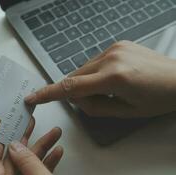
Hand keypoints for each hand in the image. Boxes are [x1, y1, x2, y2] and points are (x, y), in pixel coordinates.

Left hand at [0, 118, 76, 174]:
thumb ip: (29, 163)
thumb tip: (16, 146)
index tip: (2, 126)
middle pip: (12, 161)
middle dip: (25, 141)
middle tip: (29, 124)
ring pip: (27, 166)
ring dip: (41, 150)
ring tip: (53, 134)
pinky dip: (47, 164)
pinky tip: (56, 152)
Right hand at [25, 41, 175, 117]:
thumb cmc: (159, 99)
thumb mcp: (125, 112)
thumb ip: (94, 108)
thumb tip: (75, 100)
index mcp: (114, 78)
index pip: (70, 87)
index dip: (48, 93)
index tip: (33, 97)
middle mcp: (111, 58)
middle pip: (75, 77)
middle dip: (76, 91)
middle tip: (95, 101)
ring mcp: (114, 48)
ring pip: (83, 69)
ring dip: (87, 82)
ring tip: (110, 89)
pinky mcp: (117, 44)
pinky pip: (93, 61)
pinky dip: (95, 73)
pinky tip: (113, 78)